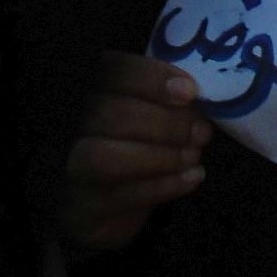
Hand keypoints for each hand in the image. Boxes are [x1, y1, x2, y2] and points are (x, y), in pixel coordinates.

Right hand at [59, 52, 210, 256]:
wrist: (112, 204)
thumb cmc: (140, 145)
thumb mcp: (154, 112)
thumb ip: (170, 98)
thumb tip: (199, 95)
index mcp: (95, 88)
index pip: (114, 70)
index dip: (153, 78)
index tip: (190, 92)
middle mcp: (76, 123)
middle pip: (111, 114)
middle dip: (165, 123)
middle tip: (201, 132)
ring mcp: (74, 166)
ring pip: (105, 156)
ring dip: (160, 156)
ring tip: (194, 155)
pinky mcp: (85, 206)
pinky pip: (120, 196)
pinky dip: (163, 186)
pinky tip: (193, 177)